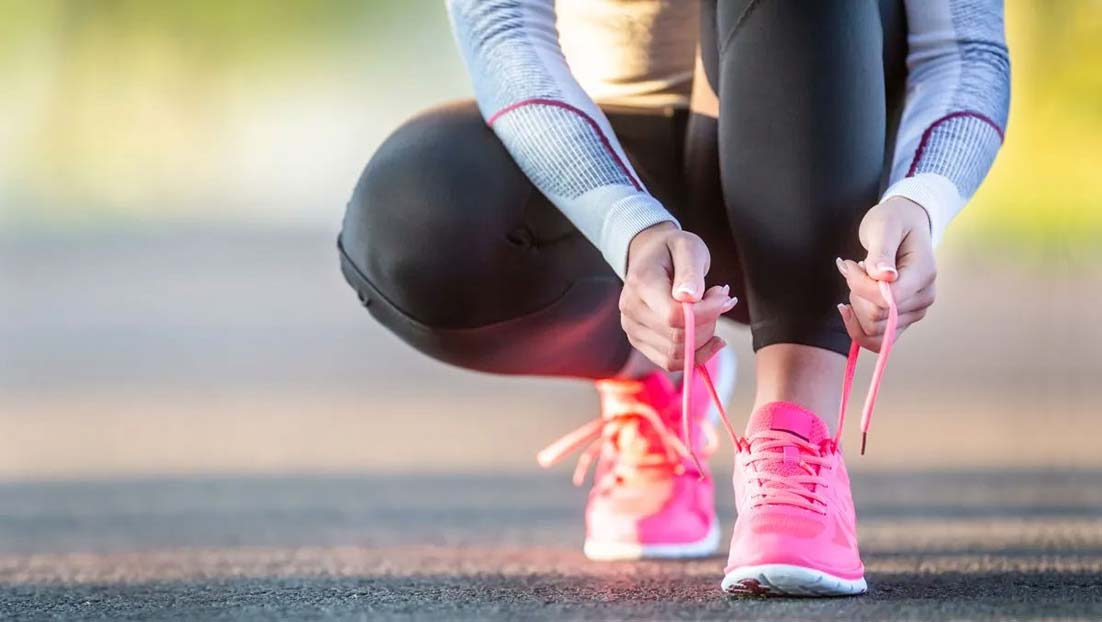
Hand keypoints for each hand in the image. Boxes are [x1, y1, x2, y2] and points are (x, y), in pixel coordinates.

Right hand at [620, 222, 736, 370]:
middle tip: (720, 300)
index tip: (723, 296)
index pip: (675, 316)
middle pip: (677, 338)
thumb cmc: (672, 249)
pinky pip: (670, 362)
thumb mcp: (687, 247)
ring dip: (703, 339)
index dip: (707, 313)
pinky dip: (695, 354)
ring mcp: (632, 329)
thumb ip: (690, 271)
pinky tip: (708, 336)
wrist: (650, 255)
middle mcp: (631, 310)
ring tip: (710, 312)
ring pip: (676, 355)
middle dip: (708, 324)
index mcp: (641, 284)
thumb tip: (689, 298)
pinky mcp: (639, 342)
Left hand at [836, 197, 936, 351]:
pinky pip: (877, 340)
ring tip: (859, 281)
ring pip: (873, 331)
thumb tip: (885, 277)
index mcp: (923, 274)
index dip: (860, 287)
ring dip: (856, 308)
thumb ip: (881, 252)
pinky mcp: (903, 320)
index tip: (849, 264)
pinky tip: (850, 306)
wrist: (905, 223)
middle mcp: (923, 298)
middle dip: (856, 294)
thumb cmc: (893, 221)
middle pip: (877, 318)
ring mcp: (914, 312)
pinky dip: (857, 326)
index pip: (887, 300)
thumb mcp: (883, 226)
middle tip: (853, 269)